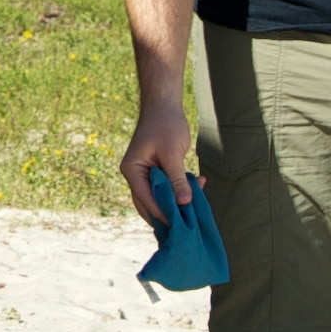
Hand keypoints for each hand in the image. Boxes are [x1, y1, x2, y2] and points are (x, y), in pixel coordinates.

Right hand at [120, 101, 194, 225]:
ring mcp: (145, 174)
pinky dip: (180, 190)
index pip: (146, 199)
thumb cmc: (165, 125)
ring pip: (159, 198)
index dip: (163, 213)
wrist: (164, 105)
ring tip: (196, 206)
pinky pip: (166, 188)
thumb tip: (184, 203)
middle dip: (168, 213)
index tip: (180, 224)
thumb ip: (177, 179)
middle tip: (187, 225)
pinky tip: (198, 186)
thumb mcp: (172, 153)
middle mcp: (135, 175)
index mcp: (132, 171)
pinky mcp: (156, 172)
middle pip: (149, 204)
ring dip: (176, 202)